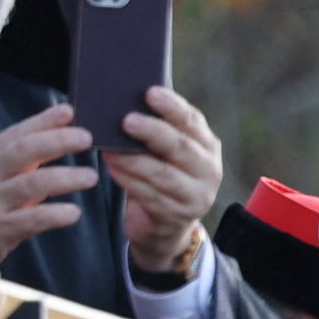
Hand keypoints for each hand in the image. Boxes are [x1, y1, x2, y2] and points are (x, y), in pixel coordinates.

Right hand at [0, 104, 97, 263]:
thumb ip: (19, 159)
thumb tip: (59, 135)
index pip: (15, 134)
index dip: (42, 121)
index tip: (69, 111)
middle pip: (23, 151)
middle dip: (57, 141)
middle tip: (86, 137)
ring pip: (31, 184)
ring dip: (65, 178)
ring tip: (91, 176)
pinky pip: (31, 220)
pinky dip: (55, 214)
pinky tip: (74, 213)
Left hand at [106, 87, 223, 272]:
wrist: (167, 226)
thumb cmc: (163, 175)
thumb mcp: (168, 153)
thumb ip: (160, 131)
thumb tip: (126, 102)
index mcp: (208, 145)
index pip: (193, 121)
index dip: (172, 106)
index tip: (150, 92)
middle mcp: (209, 170)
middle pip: (181, 147)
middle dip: (153, 132)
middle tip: (126, 120)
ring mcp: (196, 196)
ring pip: (163, 175)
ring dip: (133, 161)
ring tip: (109, 150)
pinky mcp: (177, 217)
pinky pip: (150, 197)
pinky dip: (129, 182)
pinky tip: (113, 171)